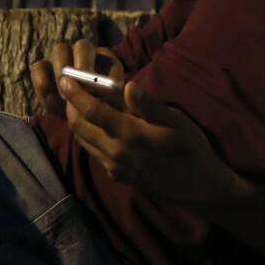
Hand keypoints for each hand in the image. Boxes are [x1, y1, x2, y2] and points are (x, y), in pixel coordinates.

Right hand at [29, 39, 126, 116]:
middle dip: (82, 66)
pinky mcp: (42, 67)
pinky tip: (48, 98)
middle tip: (81, 89)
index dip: (104, 72)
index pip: (106, 55)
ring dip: (62, 72)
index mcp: (105, 59)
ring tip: (65, 98)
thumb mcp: (108, 109)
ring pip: (60, 51)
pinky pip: (38, 67)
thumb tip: (109, 92)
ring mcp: (61, 57)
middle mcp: (84, 52)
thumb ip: (111, 99)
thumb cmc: (98, 112)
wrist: (78, 118)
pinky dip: (42, 81)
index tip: (99, 91)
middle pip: (82, 46)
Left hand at [58, 76, 228, 204]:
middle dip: (70, 105)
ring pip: (83, 140)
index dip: (75, 93)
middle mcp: (116, 153)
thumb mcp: (176, 121)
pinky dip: (88, 135)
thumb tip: (127, 85)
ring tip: (78, 103)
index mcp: (130, 134)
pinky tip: (96, 125)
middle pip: (79, 126)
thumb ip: (149, 105)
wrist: (199, 186)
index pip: (92, 111)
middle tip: (68, 87)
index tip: (65, 78)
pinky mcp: (117, 175)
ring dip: (76, 120)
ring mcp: (115, 167)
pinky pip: (94, 152)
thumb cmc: (191, 147)